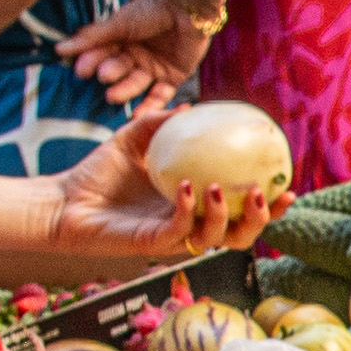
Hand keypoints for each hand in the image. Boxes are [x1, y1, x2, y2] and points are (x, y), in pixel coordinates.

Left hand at [41, 105, 286, 257]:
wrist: (63, 201)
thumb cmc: (98, 172)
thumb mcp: (135, 137)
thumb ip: (163, 122)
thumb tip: (193, 106)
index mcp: (195, 204)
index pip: (240, 209)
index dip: (269, 202)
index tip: (286, 182)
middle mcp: (189, 225)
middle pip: (241, 234)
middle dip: (263, 219)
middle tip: (269, 193)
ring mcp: (172, 237)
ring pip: (216, 239)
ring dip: (227, 215)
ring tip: (224, 188)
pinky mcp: (151, 245)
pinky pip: (179, 230)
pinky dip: (187, 209)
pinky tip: (186, 185)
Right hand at [57, 0, 218, 108]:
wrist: (189, 5)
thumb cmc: (152, 8)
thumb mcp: (119, 23)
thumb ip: (91, 39)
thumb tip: (59, 49)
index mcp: (122, 38)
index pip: (102, 53)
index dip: (92, 61)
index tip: (80, 70)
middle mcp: (136, 54)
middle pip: (118, 69)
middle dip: (110, 73)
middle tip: (102, 76)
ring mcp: (154, 66)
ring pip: (136, 83)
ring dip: (124, 90)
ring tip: (112, 95)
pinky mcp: (174, 76)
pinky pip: (160, 95)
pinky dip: (149, 105)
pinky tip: (137, 114)